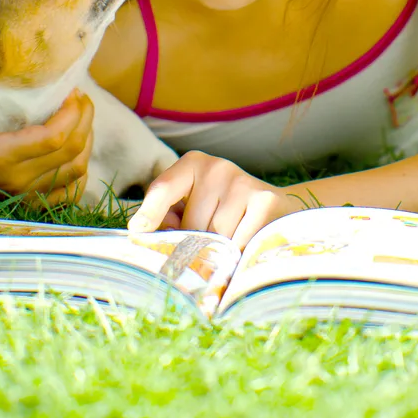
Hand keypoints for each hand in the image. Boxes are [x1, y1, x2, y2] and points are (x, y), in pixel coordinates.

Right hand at [0, 90, 93, 203]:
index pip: (54, 137)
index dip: (72, 111)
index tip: (71, 90)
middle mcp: (14, 181)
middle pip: (71, 152)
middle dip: (84, 119)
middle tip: (80, 97)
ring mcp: (22, 197)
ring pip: (76, 172)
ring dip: (86, 141)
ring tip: (80, 117)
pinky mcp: (26, 205)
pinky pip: (69, 193)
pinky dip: (79, 169)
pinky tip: (77, 149)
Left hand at [127, 151, 290, 246]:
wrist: (279, 210)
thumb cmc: (225, 212)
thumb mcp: (196, 205)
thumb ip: (171, 216)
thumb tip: (145, 232)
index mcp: (192, 164)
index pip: (164, 188)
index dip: (149, 212)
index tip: (138, 232)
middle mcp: (216, 167)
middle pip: (191, 223)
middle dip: (197, 241)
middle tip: (212, 239)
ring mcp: (242, 182)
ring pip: (216, 236)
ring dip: (220, 249)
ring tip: (232, 239)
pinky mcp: (266, 200)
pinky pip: (239, 242)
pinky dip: (239, 253)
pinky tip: (247, 244)